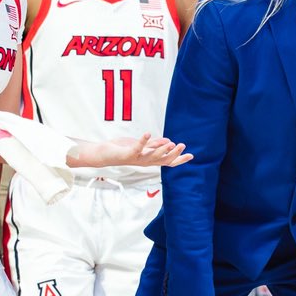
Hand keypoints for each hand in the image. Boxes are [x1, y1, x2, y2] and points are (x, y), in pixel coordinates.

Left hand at [68, 132, 190, 168]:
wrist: (104, 154)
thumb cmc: (123, 149)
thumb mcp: (141, 146)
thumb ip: (154, 145)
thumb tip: (168, 141)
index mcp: (150, 159)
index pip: (168, 162)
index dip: (179, 160)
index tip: (191, 155)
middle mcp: (145, 162)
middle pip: (163, 160)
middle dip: (173, 154)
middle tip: (182, 146)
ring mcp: (137, 159)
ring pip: (153, 157)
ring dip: (162, 149)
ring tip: (170, 142)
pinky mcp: (128, 154)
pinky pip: (137, 148)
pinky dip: (143, 141)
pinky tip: (148, 133)